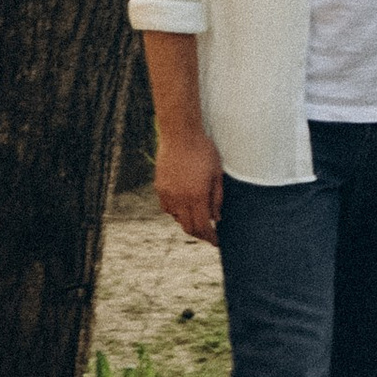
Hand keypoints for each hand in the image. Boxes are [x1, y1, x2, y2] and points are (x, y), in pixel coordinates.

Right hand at [155, 124, 224, 241]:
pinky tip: (183, 205)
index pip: (203, 226)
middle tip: (208, 234)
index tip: (216, 242)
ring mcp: (167, 194)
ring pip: (177, 218)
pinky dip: (176, 211)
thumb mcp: (217, 173)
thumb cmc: (203, 150)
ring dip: (187, 222)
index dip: (210, 237)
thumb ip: (217, 198)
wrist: (180, 134)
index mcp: (197, 196)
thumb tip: (217, 218)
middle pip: (188, 227)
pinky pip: (167, 208)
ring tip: (198, 217)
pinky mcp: (159, 187)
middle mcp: (180, 199)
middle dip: (199, 234)